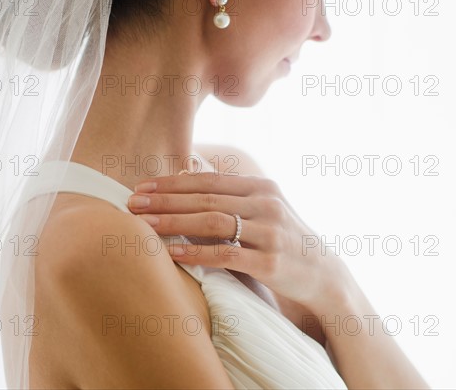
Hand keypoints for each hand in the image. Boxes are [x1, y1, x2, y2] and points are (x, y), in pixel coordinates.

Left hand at [127, 172, 354, 312]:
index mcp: (262, 187)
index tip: (142, 187)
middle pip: (206, 199)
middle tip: (132, 204)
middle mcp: (267, 204)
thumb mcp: (264, 210)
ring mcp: (270, 233)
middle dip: (165, 200)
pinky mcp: (270, 263)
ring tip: (144, 225)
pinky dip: (196, 253)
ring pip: (213, 222)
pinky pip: (226, 255)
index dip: (173, 183)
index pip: (209, 180)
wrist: (323, 274)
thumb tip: (184, 182)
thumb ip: (231, 197)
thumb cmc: (283, 240)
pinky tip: (172, 253)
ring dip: (174, 222)